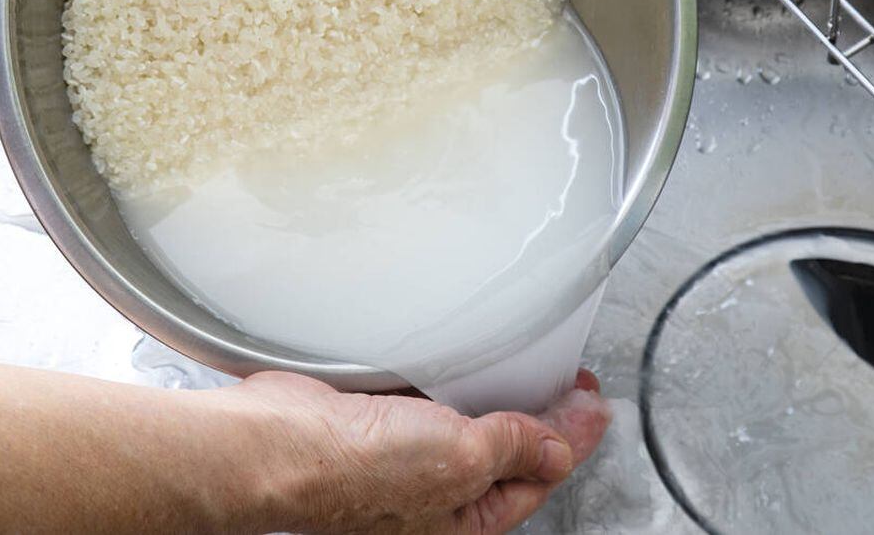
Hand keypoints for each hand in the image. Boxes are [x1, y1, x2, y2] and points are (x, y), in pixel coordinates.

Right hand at [214, 368, 611, 533]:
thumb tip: (556, 449)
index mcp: (460, 518)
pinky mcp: (380, 417)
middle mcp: (434, 490)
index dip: (571, 439)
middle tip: (572, 381)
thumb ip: (513, 449)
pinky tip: (467, 356)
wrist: (278, 442)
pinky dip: (454, 376)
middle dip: (543, 416)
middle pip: (507, 451)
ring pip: (470, 420)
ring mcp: (406, 452)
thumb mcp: (462, 460)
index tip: (594, 404)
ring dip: (501, 393)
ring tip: (532, 364)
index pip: (536, 477)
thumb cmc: (355, 472)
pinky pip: (432, 396)